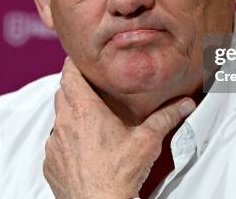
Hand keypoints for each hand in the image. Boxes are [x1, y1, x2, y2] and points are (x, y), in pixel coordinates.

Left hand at [43, 57, 195, 198]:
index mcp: (84, 110)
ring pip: (58, 119)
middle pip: (62, 93)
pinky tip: (84, 149)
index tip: (81, 60)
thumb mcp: (147, 141)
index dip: (74, 64)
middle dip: (74, 87)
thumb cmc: (119, 174)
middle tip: (90, 87)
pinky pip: (55, 144)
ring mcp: (54, 145)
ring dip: (70, 115)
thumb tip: (184, 104)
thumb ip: (166, 117)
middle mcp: (64, 123)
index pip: (69, 74)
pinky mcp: (51, 164)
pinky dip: (66, 141)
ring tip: (90, 120)